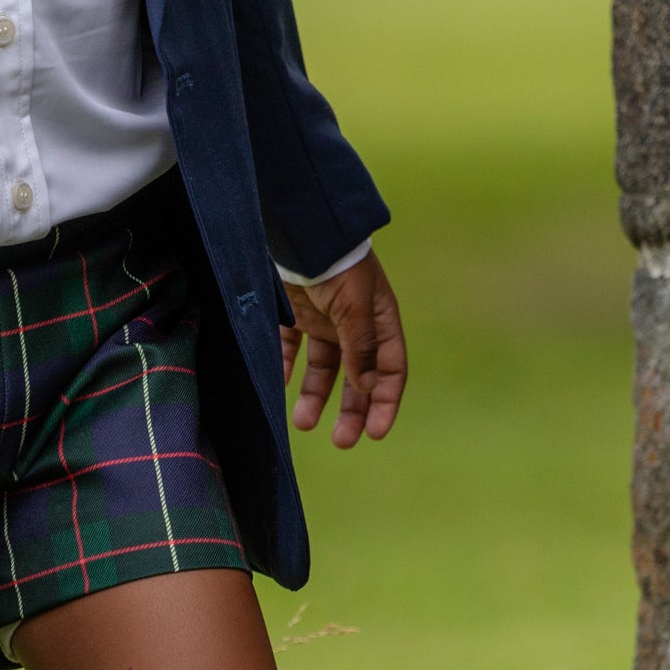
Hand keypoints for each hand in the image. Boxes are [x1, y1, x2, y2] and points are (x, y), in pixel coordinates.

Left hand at [279, 249, 406, 448]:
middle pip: (357, 378)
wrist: (301, 228)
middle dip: (351, 410)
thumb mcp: (355, 307)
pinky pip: (291, 349)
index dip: (385, 402)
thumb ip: (361, 349)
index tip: (376, 433)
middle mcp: (355, 326)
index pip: (390, 370)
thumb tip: (368, 391)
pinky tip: (279, 385)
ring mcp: (324, 320)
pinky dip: (286, 367)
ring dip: (315, 396)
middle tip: (342, 441)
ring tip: (303, 423)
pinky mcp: (296, 314)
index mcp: (380, 322)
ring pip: (323, 369)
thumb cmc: (338, 264)